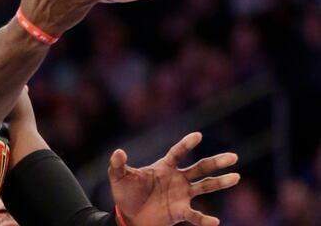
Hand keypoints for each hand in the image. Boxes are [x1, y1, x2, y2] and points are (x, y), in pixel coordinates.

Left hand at [108, 132, 239, 225]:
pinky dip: (205, 220)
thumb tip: (118, 152)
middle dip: (216, 162)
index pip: (178, 153)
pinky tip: (215, 221)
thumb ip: (117, 164)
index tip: (198, 135)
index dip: (187, 144)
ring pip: (206, 187)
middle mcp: (178, 179)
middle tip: (234, 157)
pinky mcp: (181, 212)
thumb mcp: (119, 177)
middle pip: (200, 168)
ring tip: (236, 177)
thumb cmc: (126, 193)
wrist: (128, 216)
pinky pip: (195, 216)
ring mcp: (182, 195)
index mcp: (164, 167)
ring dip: (221, 182)